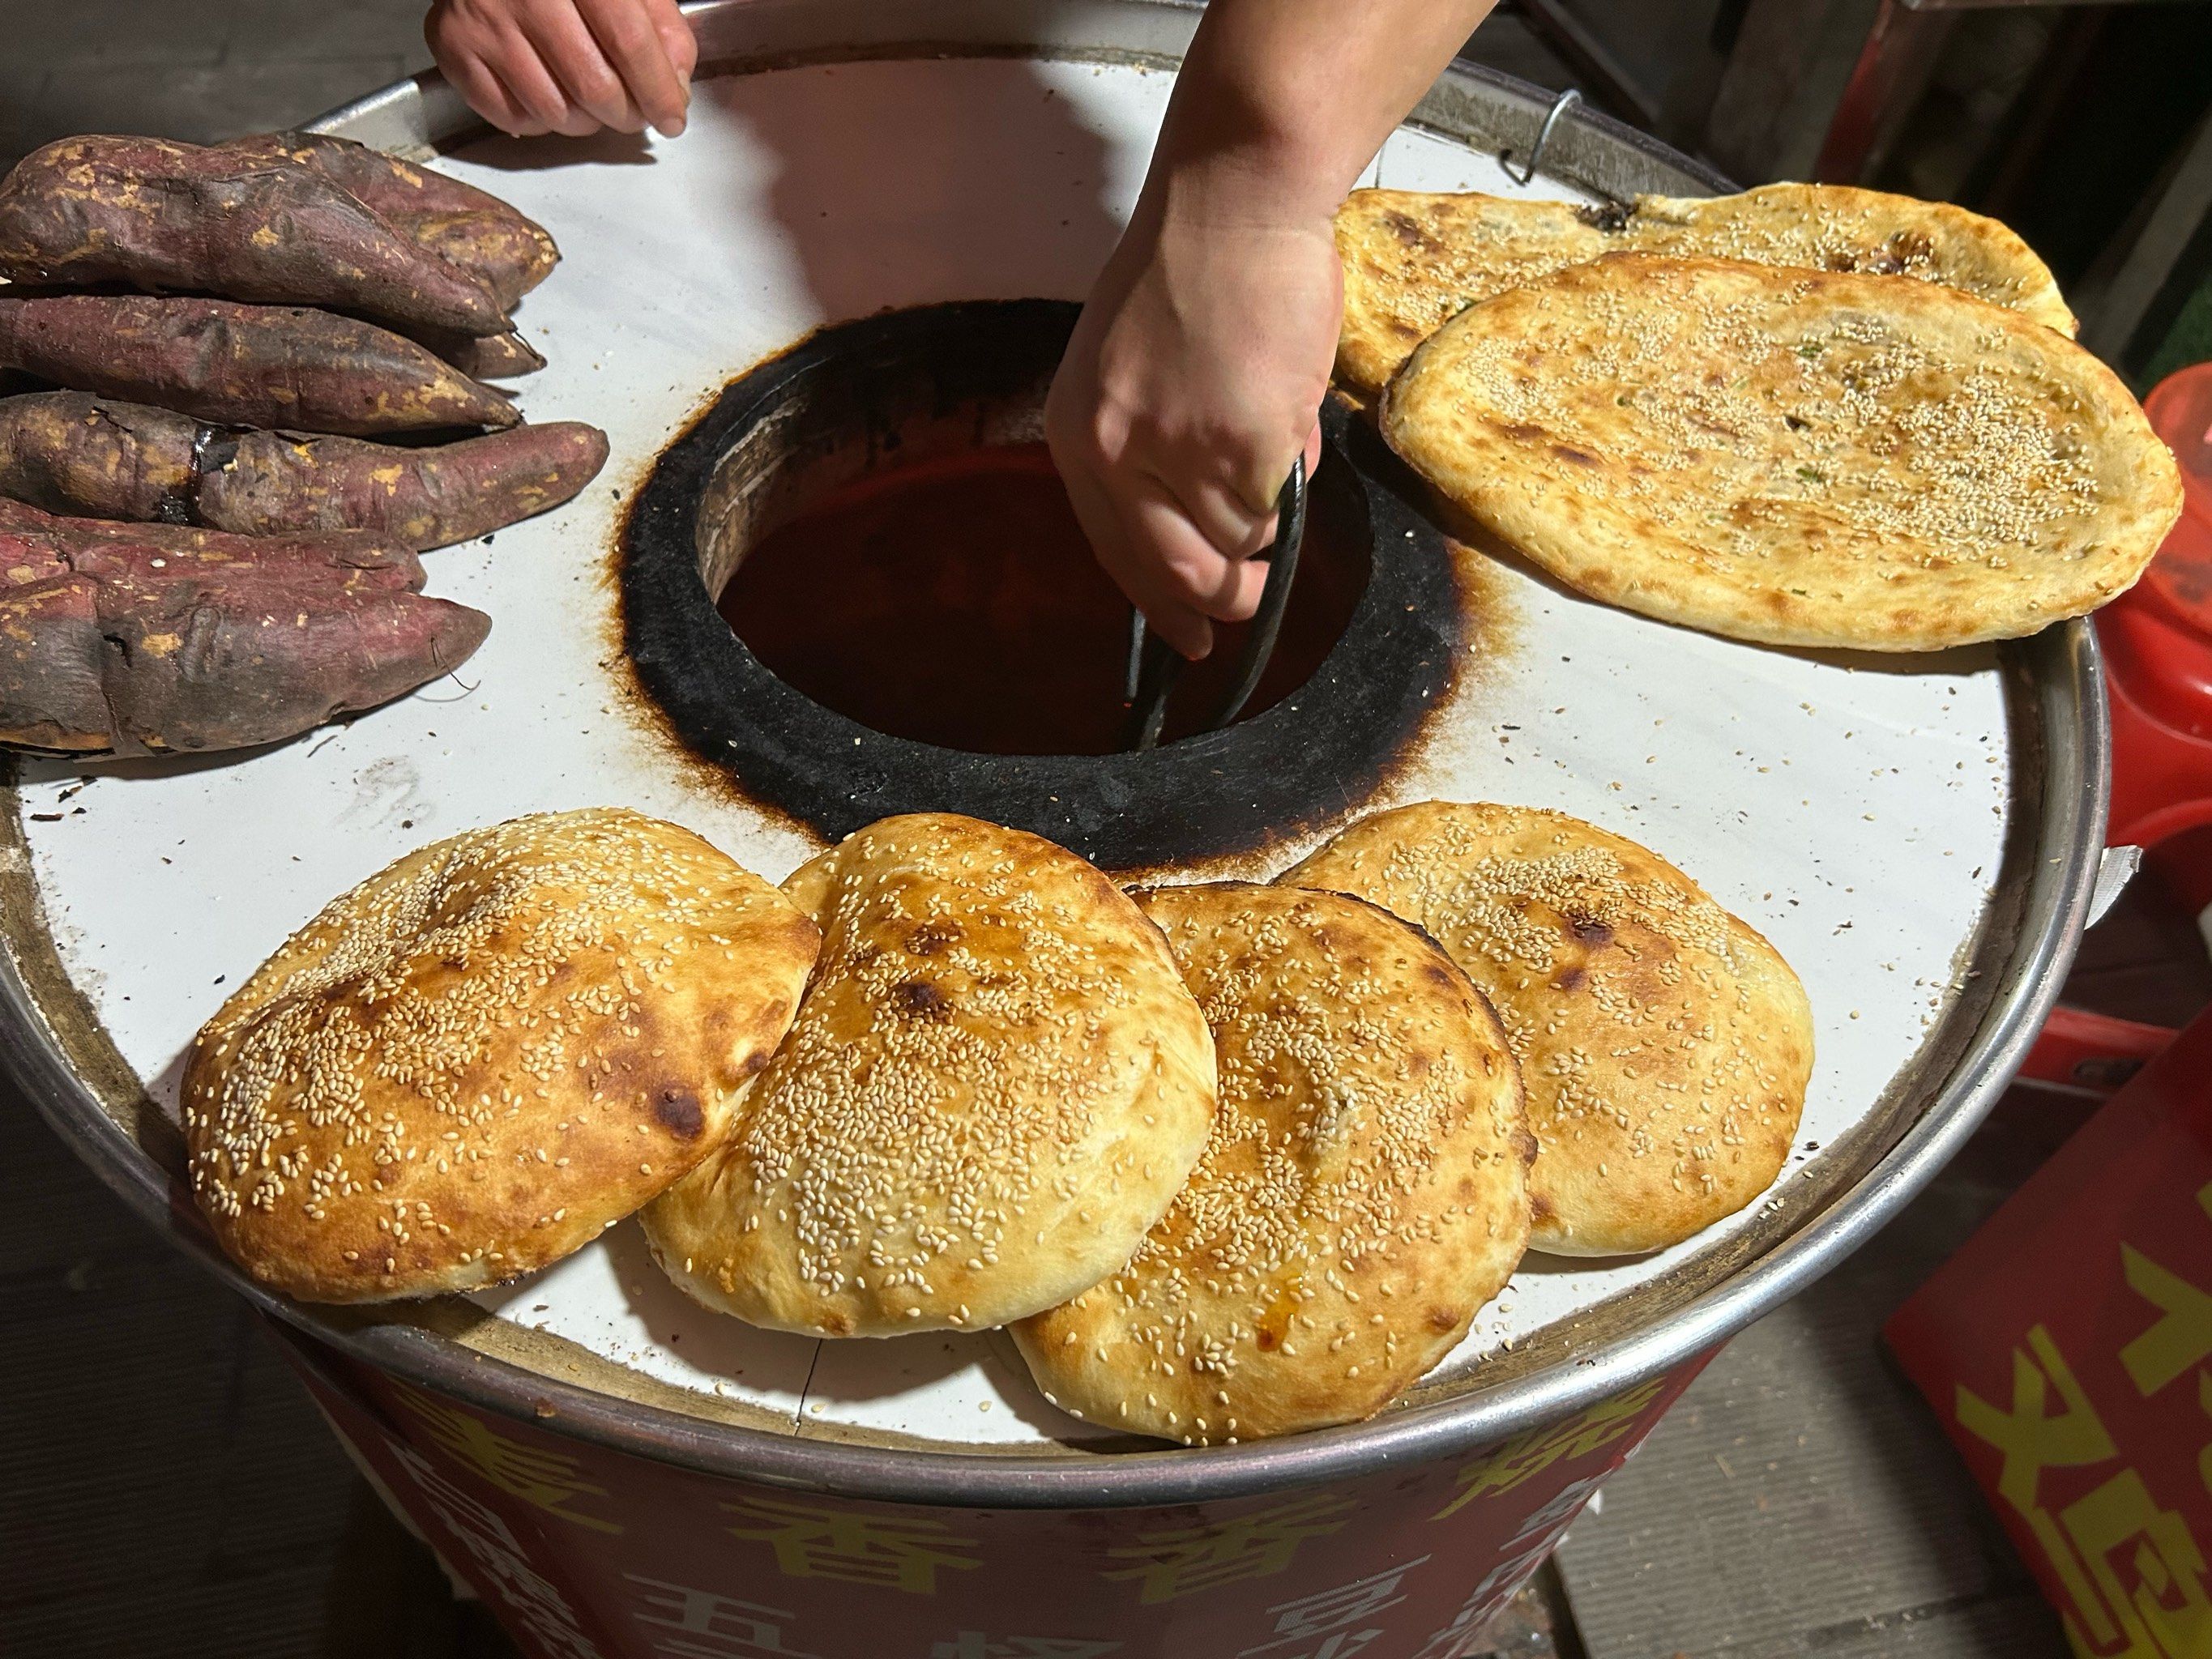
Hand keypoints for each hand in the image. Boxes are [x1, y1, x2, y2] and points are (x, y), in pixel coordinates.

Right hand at [426, 0, 696, 139]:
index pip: (629, 42)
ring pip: (554, 110)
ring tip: (590, 99)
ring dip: (585, 121)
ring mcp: (484, 22)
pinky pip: (511, 116)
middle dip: (626, 114)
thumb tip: (675, 85)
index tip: (671, 117)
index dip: (658, 90)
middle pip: (593, 85)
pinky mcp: (454, 48)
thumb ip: (660, 25)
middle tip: (634, 113)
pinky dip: (540, 121)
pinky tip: (549, 93)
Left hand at [1046, 189, 1337, 659]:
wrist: (1234, 202)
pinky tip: (1289, 412)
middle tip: (1255, 598)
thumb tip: (1208, 526)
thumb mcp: (1130, 366)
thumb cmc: (1196, 267)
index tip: (1189, 637)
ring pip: (1237, 537)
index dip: (1156, 604)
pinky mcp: (1241, 447)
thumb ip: (1150, 444)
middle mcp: (1115, 451)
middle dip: (1223, 598)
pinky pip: (1278, 503)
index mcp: (1077, 431)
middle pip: (1172, 572)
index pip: (1112, 550)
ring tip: (1274, 431)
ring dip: (1268, 508)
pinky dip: (1295, 475)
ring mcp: (1177, 452)